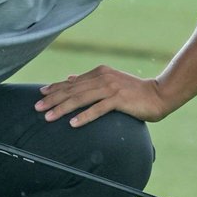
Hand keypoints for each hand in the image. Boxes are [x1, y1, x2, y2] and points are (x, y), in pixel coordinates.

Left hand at [35, 66, 169, 126]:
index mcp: (100, 72)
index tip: (41, 94)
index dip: (55, 88)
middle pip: (73, 90)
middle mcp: (103, 77)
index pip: (72, 82)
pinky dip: (84, 116)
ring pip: (81, 99)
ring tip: (48, 117)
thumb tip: (70, 78)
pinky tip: (72, 124)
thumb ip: (91, 81)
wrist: (159, 95)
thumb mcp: (111, 82)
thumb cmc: (134, 92)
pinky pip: (98, 109)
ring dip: (63, 108)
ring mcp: (111, 88)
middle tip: (37, 107)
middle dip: (53, 99)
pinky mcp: (119, 99)